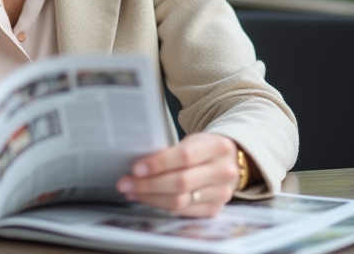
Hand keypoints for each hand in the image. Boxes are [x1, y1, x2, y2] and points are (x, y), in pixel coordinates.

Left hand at [116, 133, 240, 216]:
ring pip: (179, 201)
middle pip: (181, 182)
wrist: (229, 162)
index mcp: (217, 147)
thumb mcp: (192, 140)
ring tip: (131, 191)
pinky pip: (182, 212)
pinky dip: (160, 205)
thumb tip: (137, 164)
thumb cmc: (203, 149)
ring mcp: (221, 193)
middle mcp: (223, 171)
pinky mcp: (214, 209)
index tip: (136, 168)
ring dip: (150, 197)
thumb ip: (171, 151)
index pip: (185, 156)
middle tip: (125, 183)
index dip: (159, 163)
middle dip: (148, 184)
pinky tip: (145, 199)